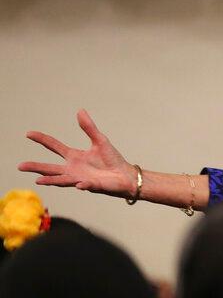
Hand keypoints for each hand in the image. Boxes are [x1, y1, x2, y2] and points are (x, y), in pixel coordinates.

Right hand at [19, 109, 135, 196]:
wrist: (126, 176)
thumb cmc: (112, 160)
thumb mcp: (100, 141)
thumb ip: (89, 128)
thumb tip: (80, 110)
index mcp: (74, 156)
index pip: (54, 146)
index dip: (42, 139)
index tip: (28, 133)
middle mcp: (73, 169)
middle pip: (50, 168)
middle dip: (36, 167)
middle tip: (20, 166)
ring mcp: (81, 178)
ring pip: (62, 180)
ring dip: (51, 180)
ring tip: (38, 181)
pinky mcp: (93, 186)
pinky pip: (87, 185)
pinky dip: (83, 185)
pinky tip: (79, 184)